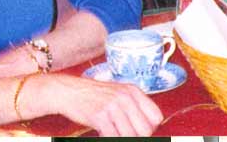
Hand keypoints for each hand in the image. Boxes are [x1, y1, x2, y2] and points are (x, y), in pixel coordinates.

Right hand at [48, 75, 162, 135]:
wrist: (70, 91)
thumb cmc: (95, 95)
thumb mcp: (118, 93)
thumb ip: (133, 106)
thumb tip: (148, 128)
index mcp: (133, 91)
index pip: (156, 117)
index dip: (150, 129)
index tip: (139, 131)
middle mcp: (126, 97)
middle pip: (146, 130)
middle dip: (137, 137)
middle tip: (124, 134)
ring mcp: (113, 106)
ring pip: (131, 136)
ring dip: (123, 138)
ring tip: (114, 133)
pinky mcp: (100, 116)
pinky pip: (113, 137)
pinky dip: (111, 139)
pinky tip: (104, 134)